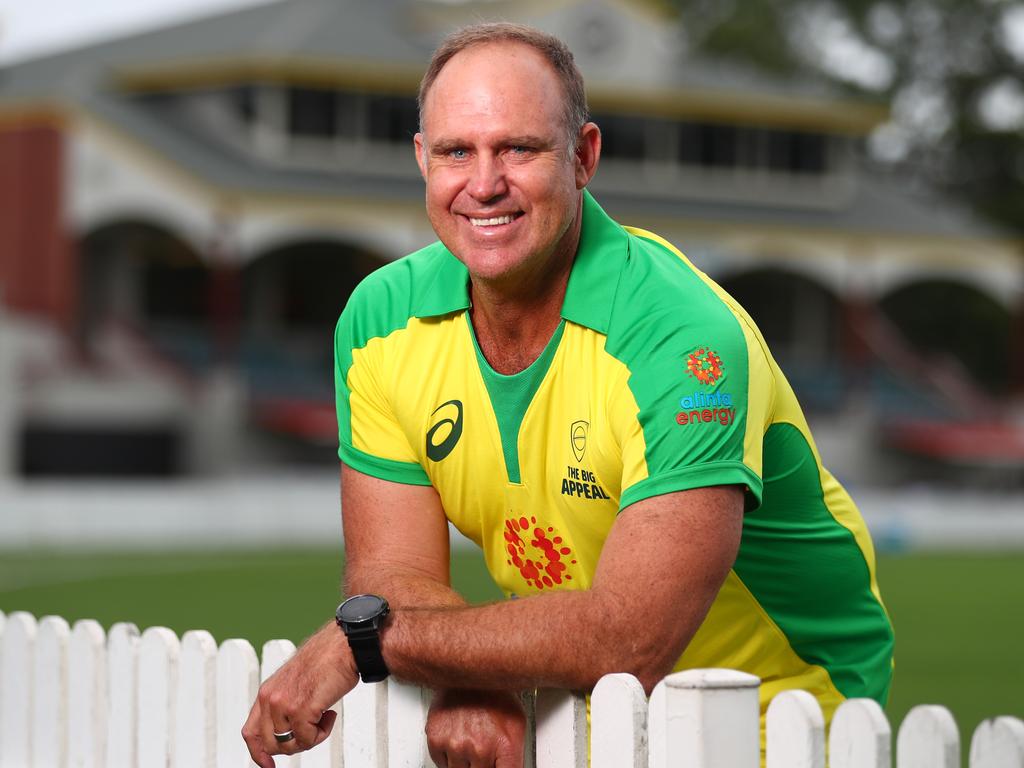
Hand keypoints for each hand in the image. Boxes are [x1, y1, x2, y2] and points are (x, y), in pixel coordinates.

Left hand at [241, 623, 358, 767]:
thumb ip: (284, 704)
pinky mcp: (301, 709)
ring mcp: (284, 705)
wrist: (342, 646)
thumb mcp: (293, 683)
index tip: (267, 765)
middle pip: (271, 744)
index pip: (250, 732)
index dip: (258, 753)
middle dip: (294, 744)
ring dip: (311, 737)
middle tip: (313, 729)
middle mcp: (270, 699)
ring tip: (323, 718)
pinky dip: (322, 733)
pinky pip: (308, 739)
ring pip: (290, 745)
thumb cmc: (326, 661)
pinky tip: (330, 714)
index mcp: (267, 692)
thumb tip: (287, 733)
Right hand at [425, 689, 526, 767]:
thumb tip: (513, 767)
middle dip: (483, 764)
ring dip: (465, 762)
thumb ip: (514, 752)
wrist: (467, 669)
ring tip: (470, 740)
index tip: (496, 764)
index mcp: (504, 745)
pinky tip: (456, 738)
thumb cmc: (492, 693)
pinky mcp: (436, 740)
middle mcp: (479, 748)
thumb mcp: (516, 722)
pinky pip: (441, 764)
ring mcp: (456, 745)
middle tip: (484, 750)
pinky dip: (448, 757)